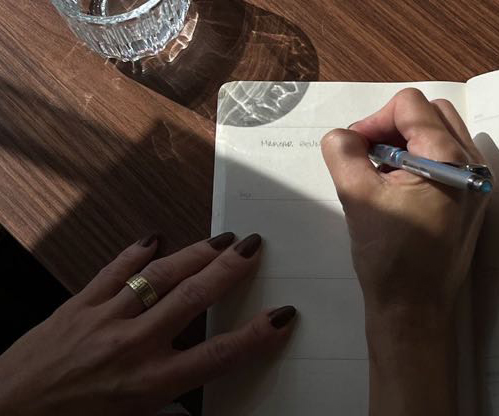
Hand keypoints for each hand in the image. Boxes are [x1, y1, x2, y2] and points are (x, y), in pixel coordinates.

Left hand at [0, 232, 295, 415]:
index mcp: (147, 386)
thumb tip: (191, 415)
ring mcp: (104, 319)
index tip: (281, 316)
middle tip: (255, 247)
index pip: (215, 357)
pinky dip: (136, 252)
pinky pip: (113, 272)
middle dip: (228, 271)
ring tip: (221, 239)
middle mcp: (132, 347)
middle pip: (192, 300)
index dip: (253, 337)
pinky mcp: (78, 304)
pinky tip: (154, 238)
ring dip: (194, 254)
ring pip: (159, 277)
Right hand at [321, 88, 490, 415]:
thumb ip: (343, 151)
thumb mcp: (357, 197)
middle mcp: (471, 163)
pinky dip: (420, 157)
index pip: (410, 105)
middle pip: (431, 111)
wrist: (415, 313)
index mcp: (448, 158)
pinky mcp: (471, 198)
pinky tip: (397, 186)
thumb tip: (343, 135)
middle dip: (393, 123)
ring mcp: (476, 181)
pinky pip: (447, 156)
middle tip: (368, 154)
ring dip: (406, 139)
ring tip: (380, 171)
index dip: (375, 119)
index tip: (356, 149)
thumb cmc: (389, 256)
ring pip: (441, 132)